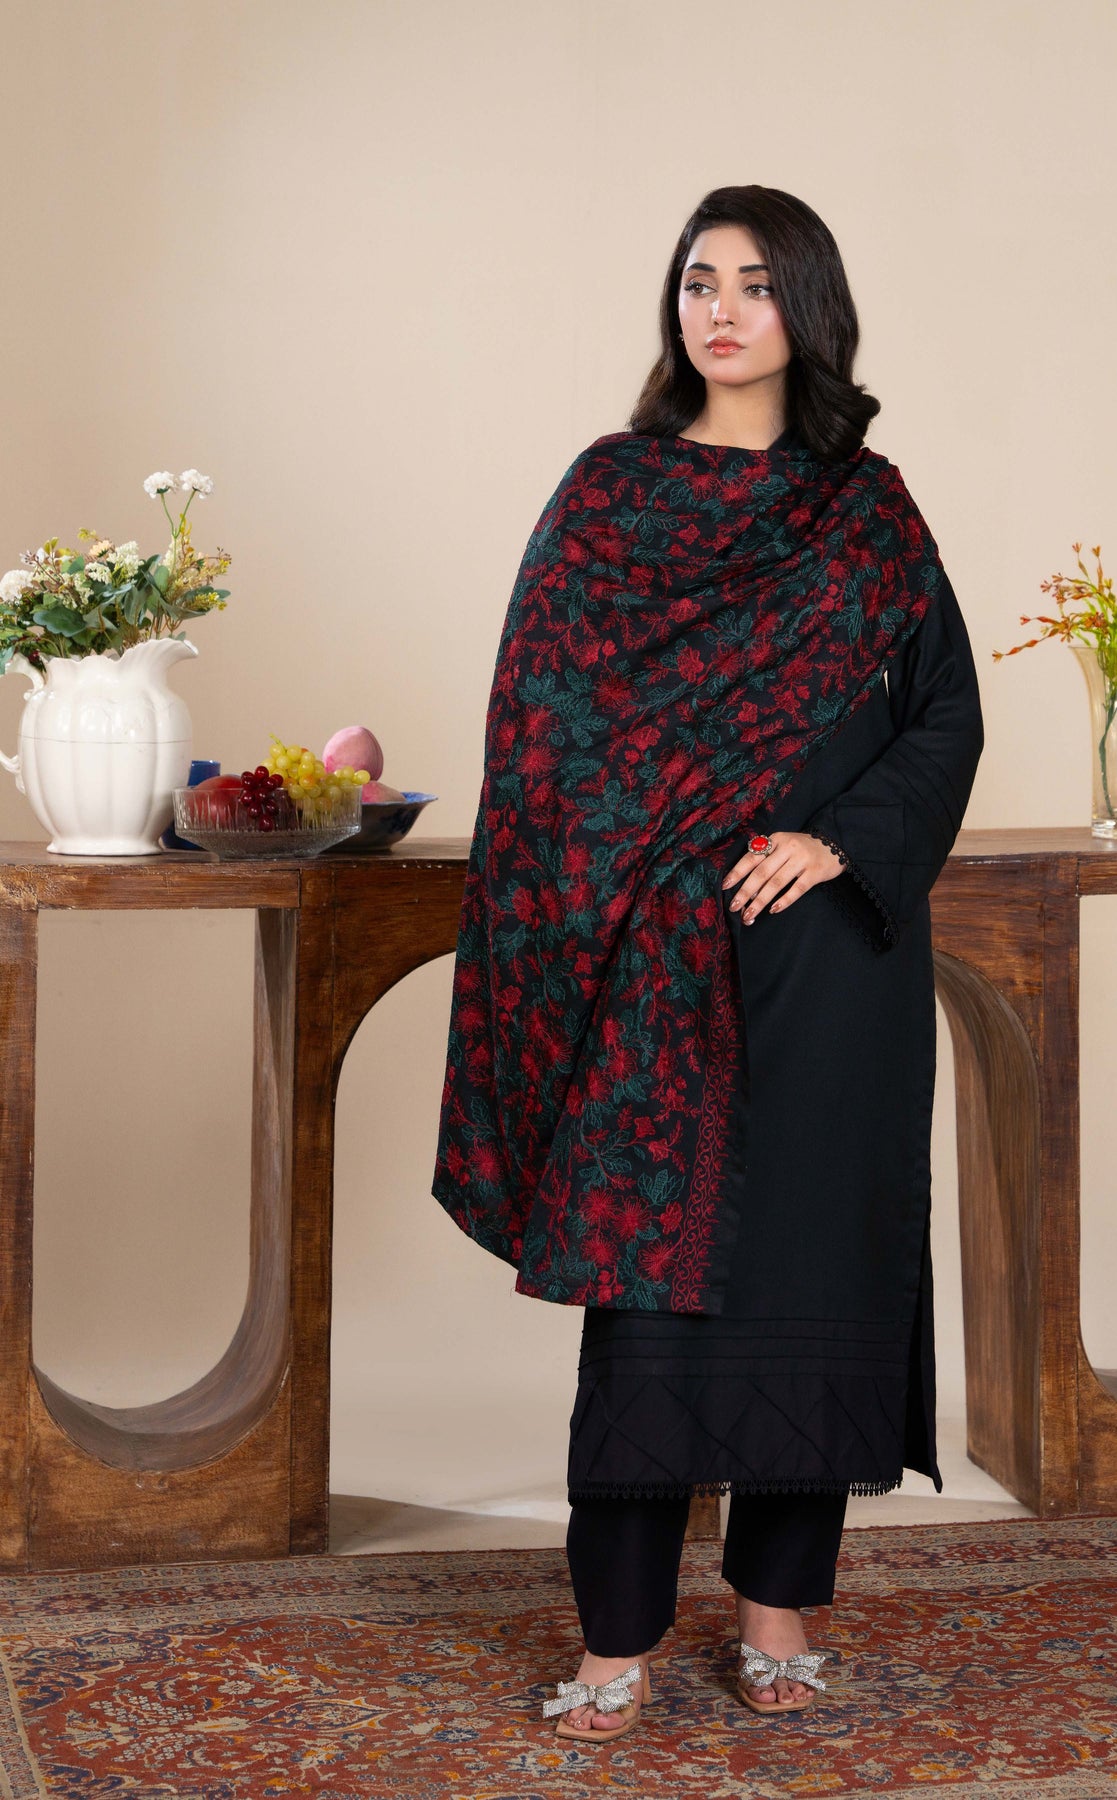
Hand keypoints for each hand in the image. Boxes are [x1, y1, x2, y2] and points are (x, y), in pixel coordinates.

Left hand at [722, 830, 845, 924]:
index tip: (725, 887)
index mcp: (776, 840)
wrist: (835, 844)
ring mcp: (802, 860)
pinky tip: (773, 910)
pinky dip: (784, 900)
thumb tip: (748, 889)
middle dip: (745, 892)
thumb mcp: (783, 846)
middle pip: (761, 873)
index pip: (752, 858)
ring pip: (776, 883)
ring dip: (760, 901)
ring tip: (749, 915)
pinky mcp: (815, 872)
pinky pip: (797, 889)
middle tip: (734, 907)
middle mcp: (787, 848)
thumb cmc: (802, 849)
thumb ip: (767, 861)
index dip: (737, 873)